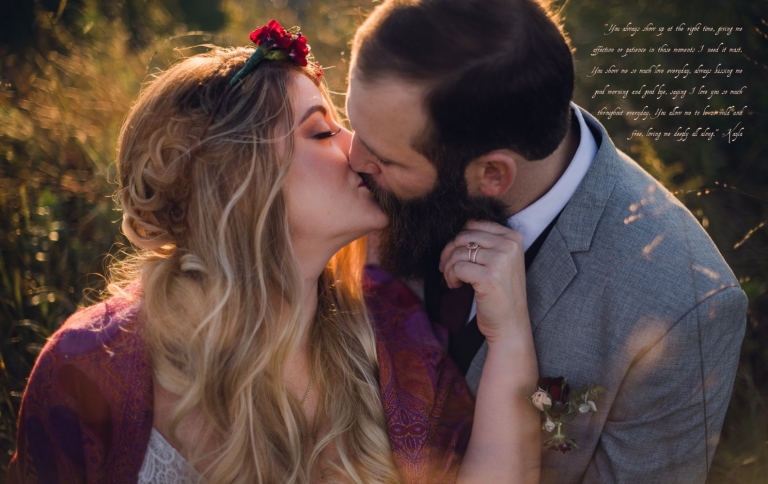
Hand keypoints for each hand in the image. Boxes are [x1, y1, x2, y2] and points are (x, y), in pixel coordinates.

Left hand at [439, 220, 528, 344]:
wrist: (510, 324)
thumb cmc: (500, 293)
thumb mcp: (500, 262)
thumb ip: (485, 243)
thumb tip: (455, 233)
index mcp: (513, 237)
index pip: (474, 224)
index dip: (458, 239)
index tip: (453, 255)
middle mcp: (509, 245)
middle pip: (463, 236)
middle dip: (448, 252)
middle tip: (446, 268)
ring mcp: (500, 260)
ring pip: (458, 252)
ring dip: (448, 268)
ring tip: (453, 280)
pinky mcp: (489, 276)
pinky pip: (457, 267)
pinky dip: (450, 277)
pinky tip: (456, 286)